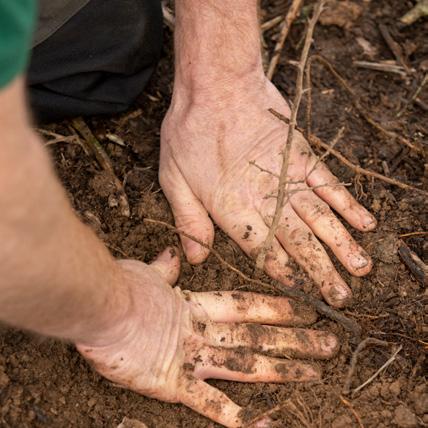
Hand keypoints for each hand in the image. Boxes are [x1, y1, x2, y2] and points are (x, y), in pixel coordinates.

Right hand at [77, 248, 338, 427]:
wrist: (98, 306)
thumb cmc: (121, 288)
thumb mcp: (149, 273)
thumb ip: (166, 268)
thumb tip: (175, 255)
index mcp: (196, 306)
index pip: (248, 305)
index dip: (279, 307)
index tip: (306, 309)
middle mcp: (202, 331)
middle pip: (258, 334)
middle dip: (295, 339)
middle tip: (331, 343)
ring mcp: (191, 356)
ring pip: (245, 363)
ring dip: (281, 369)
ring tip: (314, 374)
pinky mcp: (172, 383)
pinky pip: (207, 402)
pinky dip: (234, 415)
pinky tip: (262, 423)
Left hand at [160, 76, 375, 307]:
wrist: (216, 83)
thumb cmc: (189, 130)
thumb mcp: (172, 179)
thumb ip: (188, 220)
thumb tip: (195, 257)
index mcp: (231, 209)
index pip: (262, 251)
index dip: (283, 274)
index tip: (301, 293)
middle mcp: (264, 199)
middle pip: (298, 242)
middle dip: (320, 272)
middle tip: (341, 297)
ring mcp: (287, 176)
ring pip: (320, 218)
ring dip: (341, 246)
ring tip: (361, 270)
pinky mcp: (302, 155)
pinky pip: (330, 184)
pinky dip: (348, 204)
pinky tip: (364, 223)